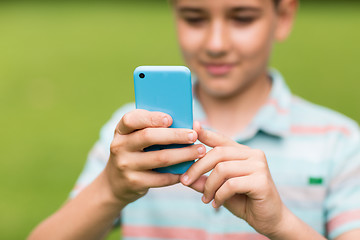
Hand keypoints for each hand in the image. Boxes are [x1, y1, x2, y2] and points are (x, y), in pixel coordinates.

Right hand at [104, 109, 205, 206]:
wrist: (115, 183)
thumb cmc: (135, 153)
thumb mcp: (135, 138)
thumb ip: (154, 129)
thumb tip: (190, 123)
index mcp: (121, 131)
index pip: (131, 119)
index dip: (151, 117)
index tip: (170, 119)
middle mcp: (120, 146)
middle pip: (149, 136)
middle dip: (175, 135)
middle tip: (194, 135)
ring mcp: (125, 165)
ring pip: (159, 158)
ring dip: (183, 154)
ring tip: (200, 151)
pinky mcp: (134, 182)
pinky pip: (161, 178)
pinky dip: (177, 173)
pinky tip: (189, 169)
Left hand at [181, 122, 285, 236]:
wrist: (268, 220)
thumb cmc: (243, 201)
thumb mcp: (219, 189)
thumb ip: (204, 181)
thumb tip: (183, 176)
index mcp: (243, 152)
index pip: (221, 139)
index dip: (206, 133)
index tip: (192, 127)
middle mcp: (253, 154)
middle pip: (218, 153)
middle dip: (197, 168)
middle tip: (185, 181)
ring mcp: (259, 166)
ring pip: (222, 169)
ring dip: (209, 186)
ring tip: (206, 199)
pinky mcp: (261, 181)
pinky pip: (231, 184)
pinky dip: (219, 195)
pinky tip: (216, 204)